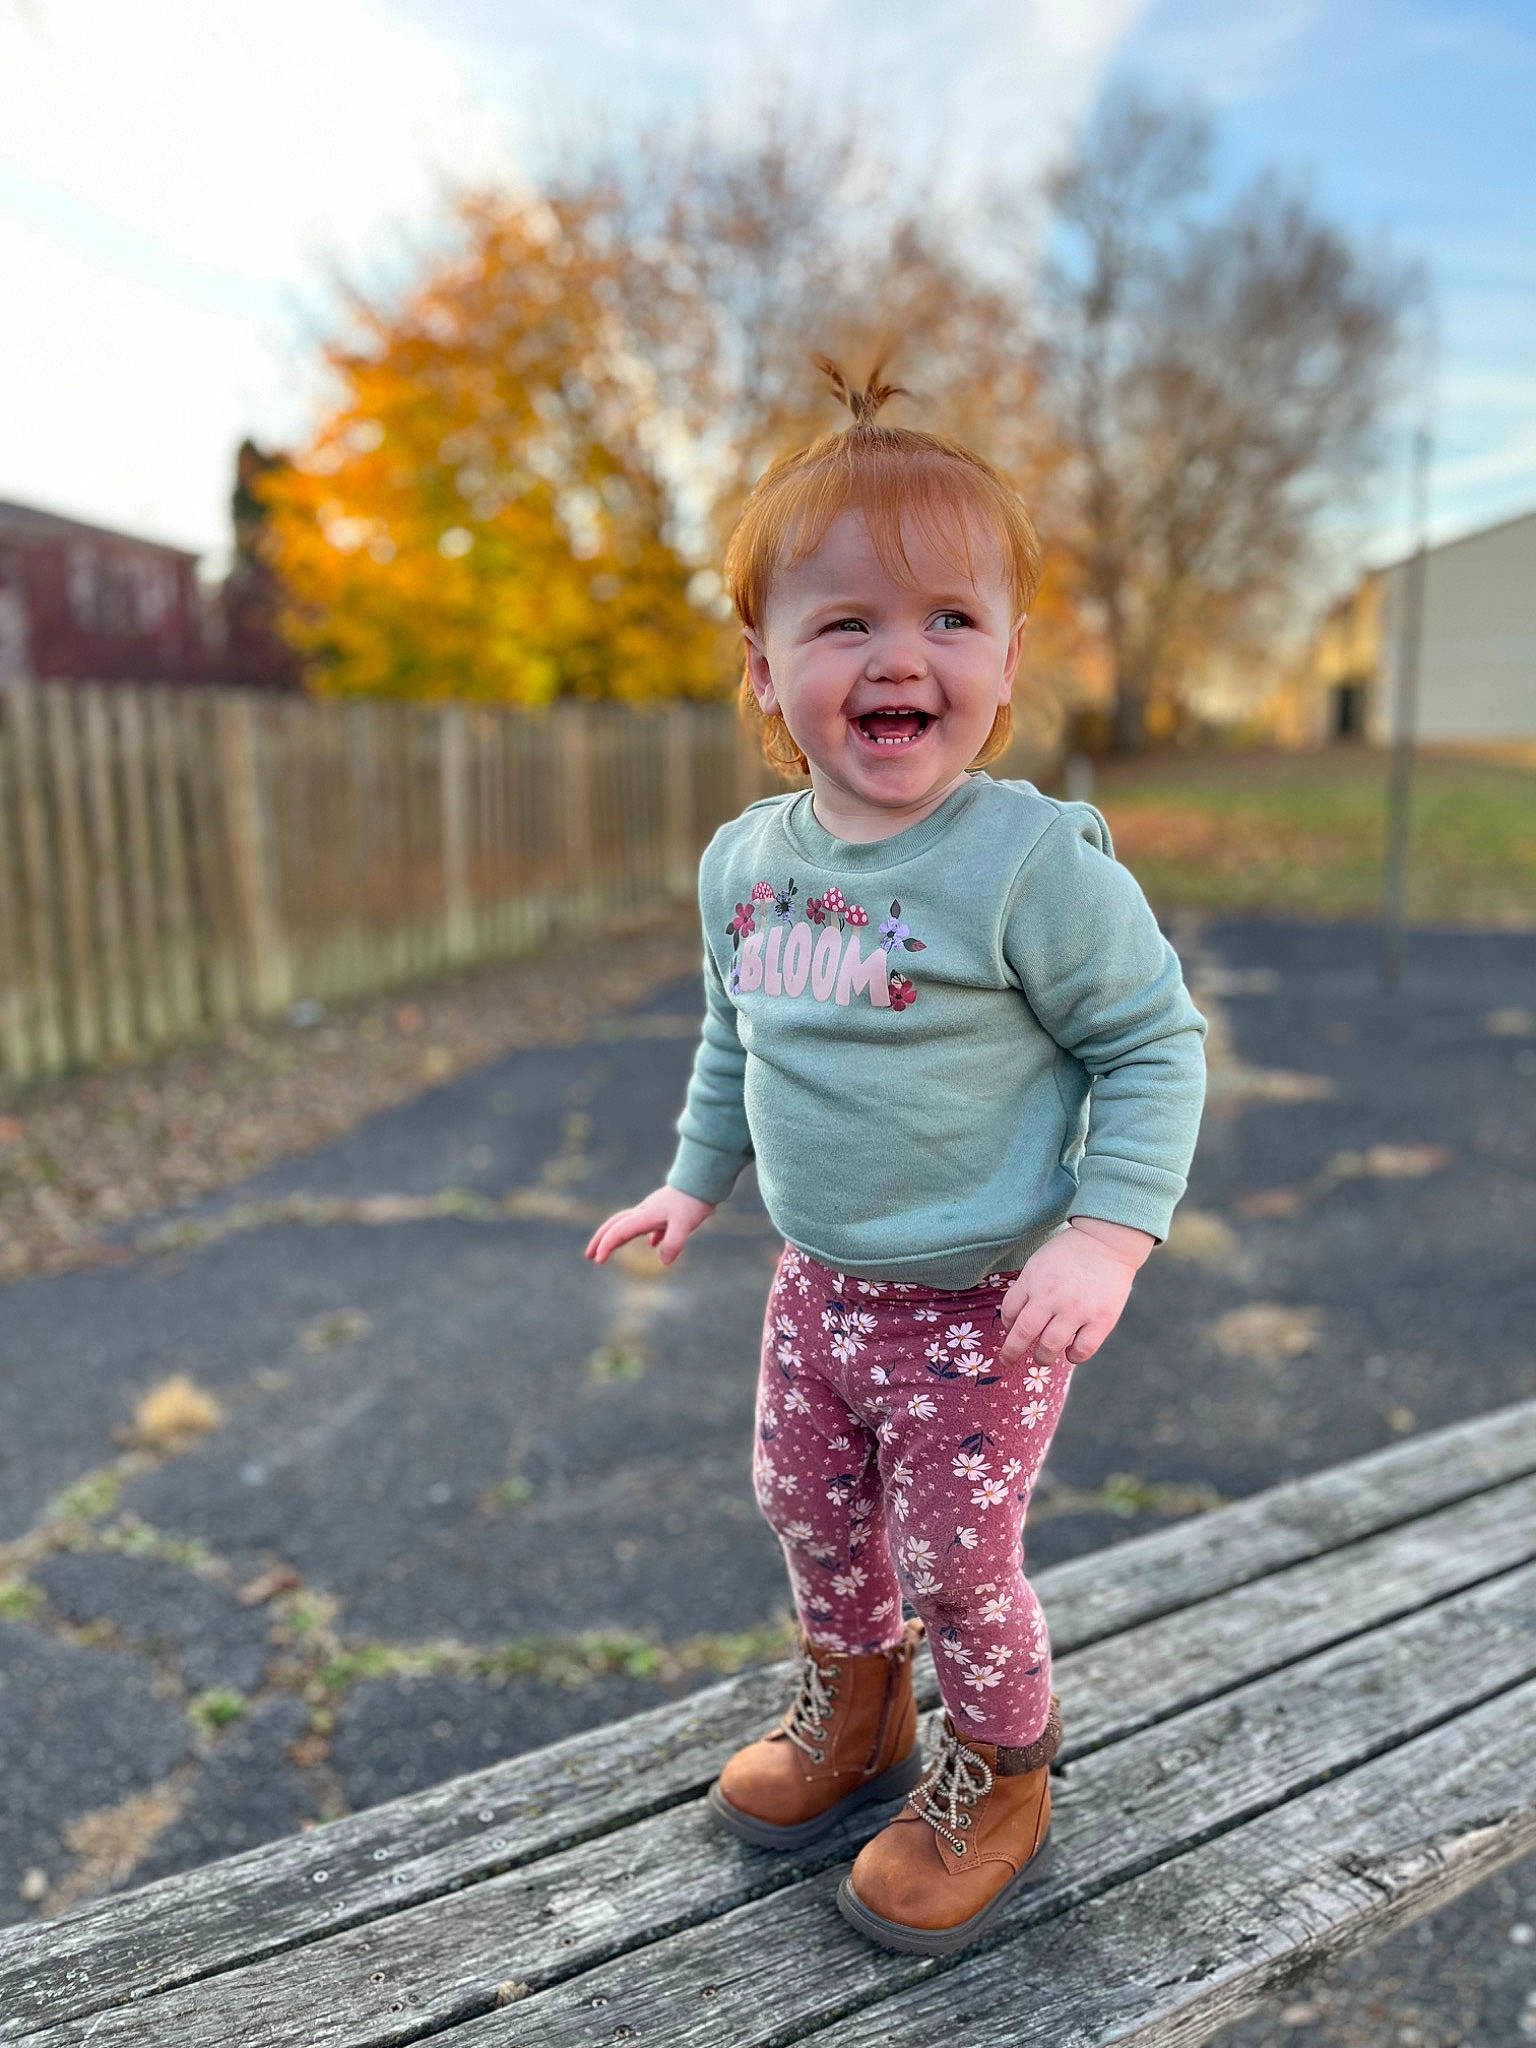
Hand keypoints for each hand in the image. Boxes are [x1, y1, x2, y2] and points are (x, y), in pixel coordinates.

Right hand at [585, 1185, 715, 1267]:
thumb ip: (673, 1243)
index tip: (598, 1260)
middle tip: (589, 1255)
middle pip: (616, 1224)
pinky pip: (649, 1224)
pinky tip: (652, 1243)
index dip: (607, 1245)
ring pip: (629, 1223)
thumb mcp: (685, 1225)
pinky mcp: (666, 1209)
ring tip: (611, 1249)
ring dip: (617, 1236)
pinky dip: (644, 1234)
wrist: (704, 1178)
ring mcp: (655, 1209)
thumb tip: (663, 1261)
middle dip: (601, 1239)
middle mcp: (646, 1211)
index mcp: (646, 1215)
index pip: (620, 1231)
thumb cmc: (694, 1200)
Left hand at [996, 1217, 1154, 1370]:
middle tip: (1008, 1360)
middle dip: (1012, 1352)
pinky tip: (1071, 1351)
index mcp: (1033, 1281)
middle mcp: (1052, 1297)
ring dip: (1042, 1357)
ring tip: (1043, 1357)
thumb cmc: (1069, 1254)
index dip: (1007, 1325)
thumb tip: (1014, 1322)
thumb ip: (1026, 1289)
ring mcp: (1077, 1310)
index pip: (1009, 1311)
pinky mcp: (1101, 1320)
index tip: (1011, 1330)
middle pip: (1024, 1334)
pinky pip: (1082, 1350)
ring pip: (1050, 1347)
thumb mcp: (1038, 1263)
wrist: (1107, 1243)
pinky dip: (1073, 1356)